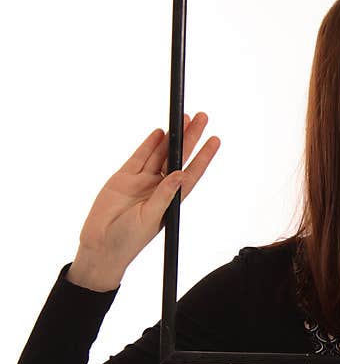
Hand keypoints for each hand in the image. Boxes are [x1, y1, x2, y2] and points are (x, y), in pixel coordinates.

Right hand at [69, 112, 219, 290]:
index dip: (204, 156)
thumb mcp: (150, 218)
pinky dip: (149, 144)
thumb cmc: (128, 239)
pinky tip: (160, 132)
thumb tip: (181, 175)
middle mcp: (159, 187)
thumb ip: (164, 195)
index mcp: (171, 199)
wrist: (99, 246)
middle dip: (190, 137)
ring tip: (184, 118)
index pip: (192, 172)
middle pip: (178, 157)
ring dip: (171, 137)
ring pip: (160, 153)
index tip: (215, 140)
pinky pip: (140, 157)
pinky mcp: (123, 178)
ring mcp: (142, 181)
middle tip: (202, 117)